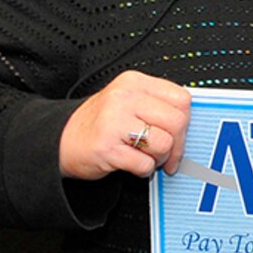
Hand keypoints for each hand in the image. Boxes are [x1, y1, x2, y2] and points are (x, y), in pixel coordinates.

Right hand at [59, 71, 190, 179]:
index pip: (181, 99)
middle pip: (177, 122)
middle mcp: (123, 98)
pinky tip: (131, 163)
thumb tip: (191, 124)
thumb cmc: (100, 124)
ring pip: (164, 143)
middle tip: (166, 154)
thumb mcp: (129, 102)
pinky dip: (143, 170)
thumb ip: (158, 106)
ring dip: (159, 158)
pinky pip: (145, 164)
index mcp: (134, 83)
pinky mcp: (107, 148)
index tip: (179, 134)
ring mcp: (114, 122)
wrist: (61, 140)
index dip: (186, 122)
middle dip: (177, 144)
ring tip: (144, 156)